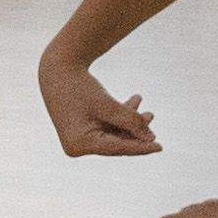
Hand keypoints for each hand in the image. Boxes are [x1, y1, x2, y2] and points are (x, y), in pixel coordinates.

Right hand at [39, 59, 159, 157]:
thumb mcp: (107, 104)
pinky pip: (107, 126)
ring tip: (147, 110)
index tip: (160, 147)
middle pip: (116, 142)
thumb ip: (130, 121)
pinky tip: (134, 101)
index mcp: (79, 144)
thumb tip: (151, 138)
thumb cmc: (79, 86)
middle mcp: (78, 145)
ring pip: (114, 133)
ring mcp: (80, 138)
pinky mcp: (82, 129)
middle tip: (152, 117)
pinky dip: (120, 116)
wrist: (58, 68)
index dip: (140, 147)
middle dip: (135, 130)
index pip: (116, 148)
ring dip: (130, 122)